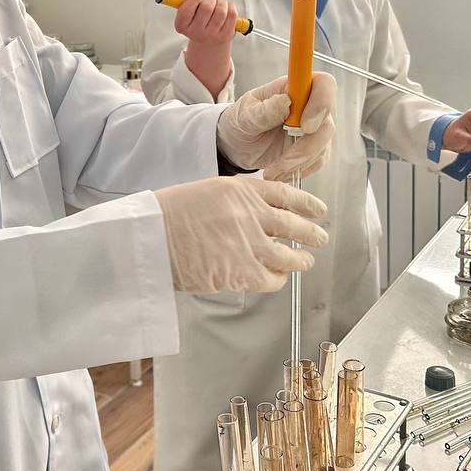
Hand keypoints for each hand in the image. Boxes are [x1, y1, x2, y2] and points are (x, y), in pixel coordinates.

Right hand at [154, 177, 328, 293]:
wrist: (150, 238)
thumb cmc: (168, 215)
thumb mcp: (206, 193)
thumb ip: (236, 202)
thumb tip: (257, 216)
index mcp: (241, 190)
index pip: (286, 194)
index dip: (307, 203)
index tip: (318, 209)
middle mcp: (251, 215)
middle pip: (295, 226)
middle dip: (312, 234)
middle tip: (320, 237)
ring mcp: (249, 244)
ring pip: (289, 256)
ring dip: (300, 260)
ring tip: (304, 262)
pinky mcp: (242, 272)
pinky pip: (271, 279)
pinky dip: (278, 280)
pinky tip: (277, 279)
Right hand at [174, 0, 236, 98]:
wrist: (209, 43)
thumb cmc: (197, 22)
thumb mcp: (185, 10)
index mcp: (183, 26)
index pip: (186, 10)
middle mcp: (196, 33)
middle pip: (206, 7)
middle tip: (208, 2)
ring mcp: (212, 35)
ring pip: (221, 10)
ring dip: (221, 2)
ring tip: (218, 5)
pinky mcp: (226, 35)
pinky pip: (232, 14)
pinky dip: (230, 7)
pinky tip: (225, 9)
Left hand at [216, 73, 336, 179]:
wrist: (238, 144)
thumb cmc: (242, 121)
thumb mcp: (245, 116)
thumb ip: (265, 110)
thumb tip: (285, 102)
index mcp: (295, 87)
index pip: (324, 84)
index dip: (322, 103)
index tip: (304, 126)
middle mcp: (311, 105)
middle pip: (327, 123)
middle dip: (308, 146)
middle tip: (284, 161)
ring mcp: (315, 127)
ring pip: (323, 146)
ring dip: (298, 162)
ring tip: (272, 172)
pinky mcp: (315, 148)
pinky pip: (317, 161)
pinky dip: (299, 170)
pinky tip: (279, 173)